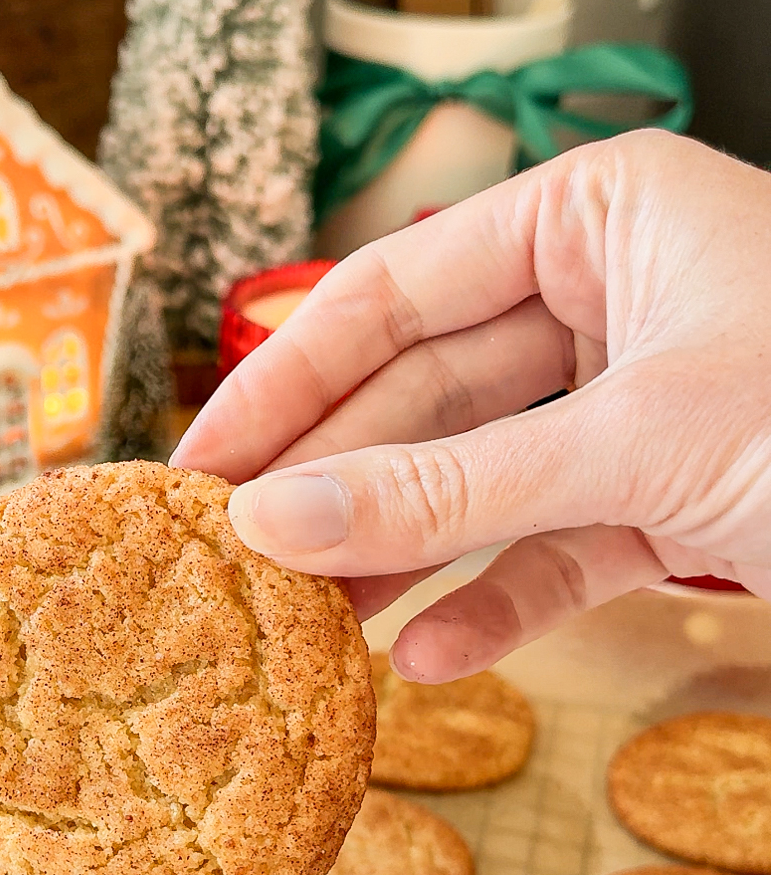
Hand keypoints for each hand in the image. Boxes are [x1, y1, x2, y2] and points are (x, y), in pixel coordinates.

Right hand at [173, 131, 770, 679]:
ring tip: (312, 622)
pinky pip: (557, 545)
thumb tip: (279, 517)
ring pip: (484, 478)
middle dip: (339, 485)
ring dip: (404, 554)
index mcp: (600, 218)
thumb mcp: (633, 443)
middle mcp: (611, 298)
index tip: (202, 462)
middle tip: (239, 561)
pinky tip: (433, 657)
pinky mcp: (672, 496)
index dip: (287, 382)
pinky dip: (500, 601)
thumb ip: (449, 488)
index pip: (394, 293)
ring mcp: (640, 401)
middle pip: (427, 396)